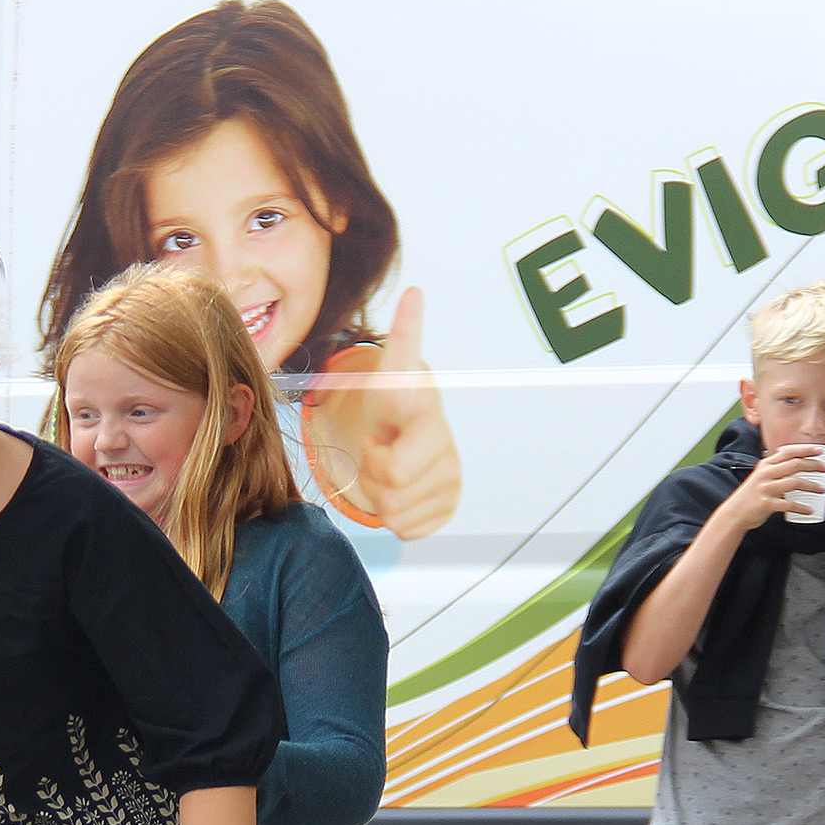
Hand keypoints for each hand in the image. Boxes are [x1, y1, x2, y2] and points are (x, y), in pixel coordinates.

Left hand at [356, 288, 460, 540]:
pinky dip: (397, 516)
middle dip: (373, 474)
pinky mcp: (447, 512)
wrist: (409, 431)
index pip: (396, 462)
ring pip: (393, 515)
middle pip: (389, 494)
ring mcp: (451, 486)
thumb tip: (415, 293)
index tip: (387, 413)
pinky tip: (403, 487)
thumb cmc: (397, 405)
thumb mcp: (391, 373)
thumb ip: (404, 335)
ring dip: (381, 495)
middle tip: (382, 451)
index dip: (378, 448)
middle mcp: (448, 458)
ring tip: (391, 465)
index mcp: (431, 425)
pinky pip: (407, 531)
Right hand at [725, 443, 824, 533]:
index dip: (805, 449)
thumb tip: (797, 463)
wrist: (735, 513)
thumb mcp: (761, 476)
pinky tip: (810, 510)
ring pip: (794, 483)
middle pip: (795, 465)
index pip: (788, 452)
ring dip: (811, 485)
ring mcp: (765, 488)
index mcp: (766, 464)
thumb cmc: (752, 495)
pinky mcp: (766, 504)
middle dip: (814, 465)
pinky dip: (801, 507)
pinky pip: (788, 504)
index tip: (820, 450)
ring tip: (823, 489)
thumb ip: (776, 468)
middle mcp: (765, 474)